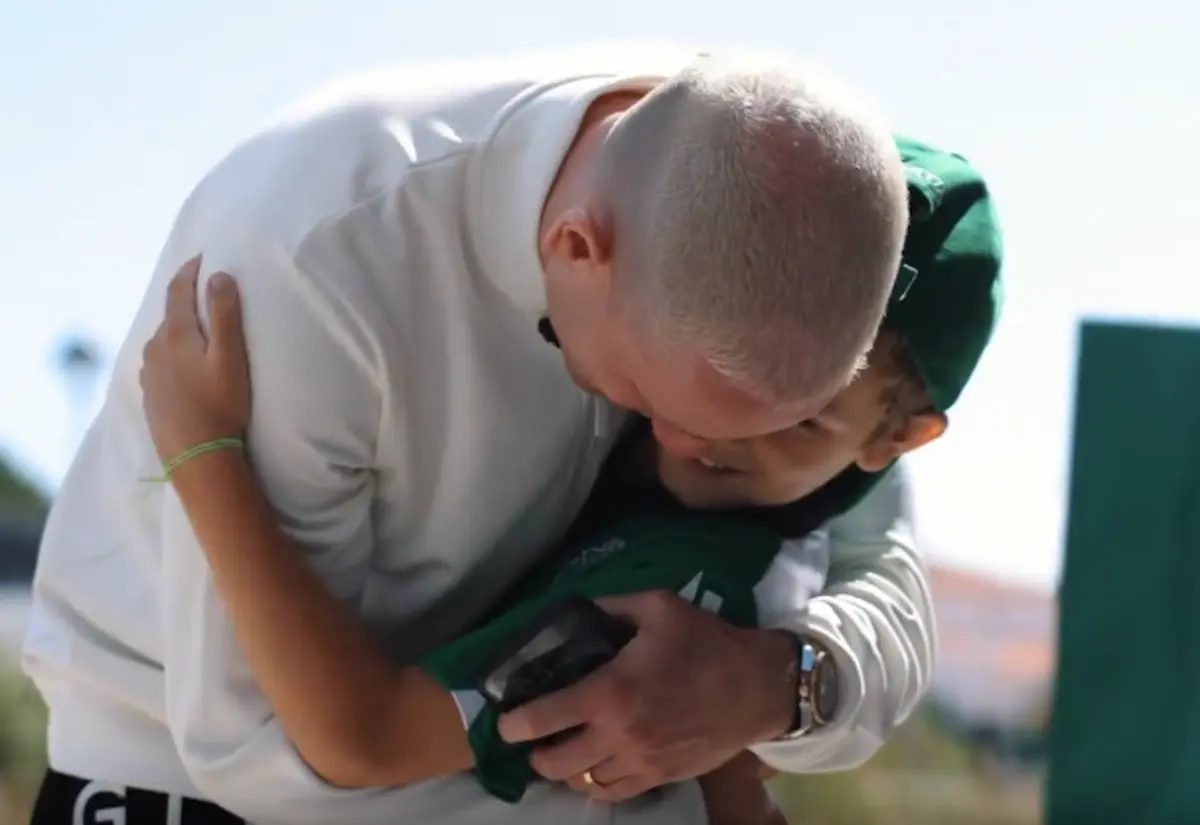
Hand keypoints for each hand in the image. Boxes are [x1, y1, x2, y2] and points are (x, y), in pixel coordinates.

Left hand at [140, 256, 250, 462]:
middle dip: (188, 301)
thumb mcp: (230, 358)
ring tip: (201, 334)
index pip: (178, 290)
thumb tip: (217, 275)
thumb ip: (224, 314)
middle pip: (170, 315)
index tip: (203, 257)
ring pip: (164, 341)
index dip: (190, 271)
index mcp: (175, 335)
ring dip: (181, 331)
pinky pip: (161, 364)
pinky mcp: (150, 396)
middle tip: (208, 295)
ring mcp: (149, 374)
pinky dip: (174, 356)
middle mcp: (154, 349)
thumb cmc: (221, 406)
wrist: (197, 457)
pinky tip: (187, 369)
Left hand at [497, 591, 796, 802]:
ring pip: (583, 784)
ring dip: (564, 772)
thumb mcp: (657, 607)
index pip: (545, 718)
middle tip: (532, 739)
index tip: (505, 723)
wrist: (758, 686)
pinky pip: (614, 793)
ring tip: (561, 753)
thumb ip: (611, 606)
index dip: (515, 724)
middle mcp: (618, 735)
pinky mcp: (660, 778)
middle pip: (556, 763)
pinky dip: (596, 784)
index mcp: (610, 692)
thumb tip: (579, 609)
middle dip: (535, 754)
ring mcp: (640, 763)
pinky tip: (594, 767)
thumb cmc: (706, 643)